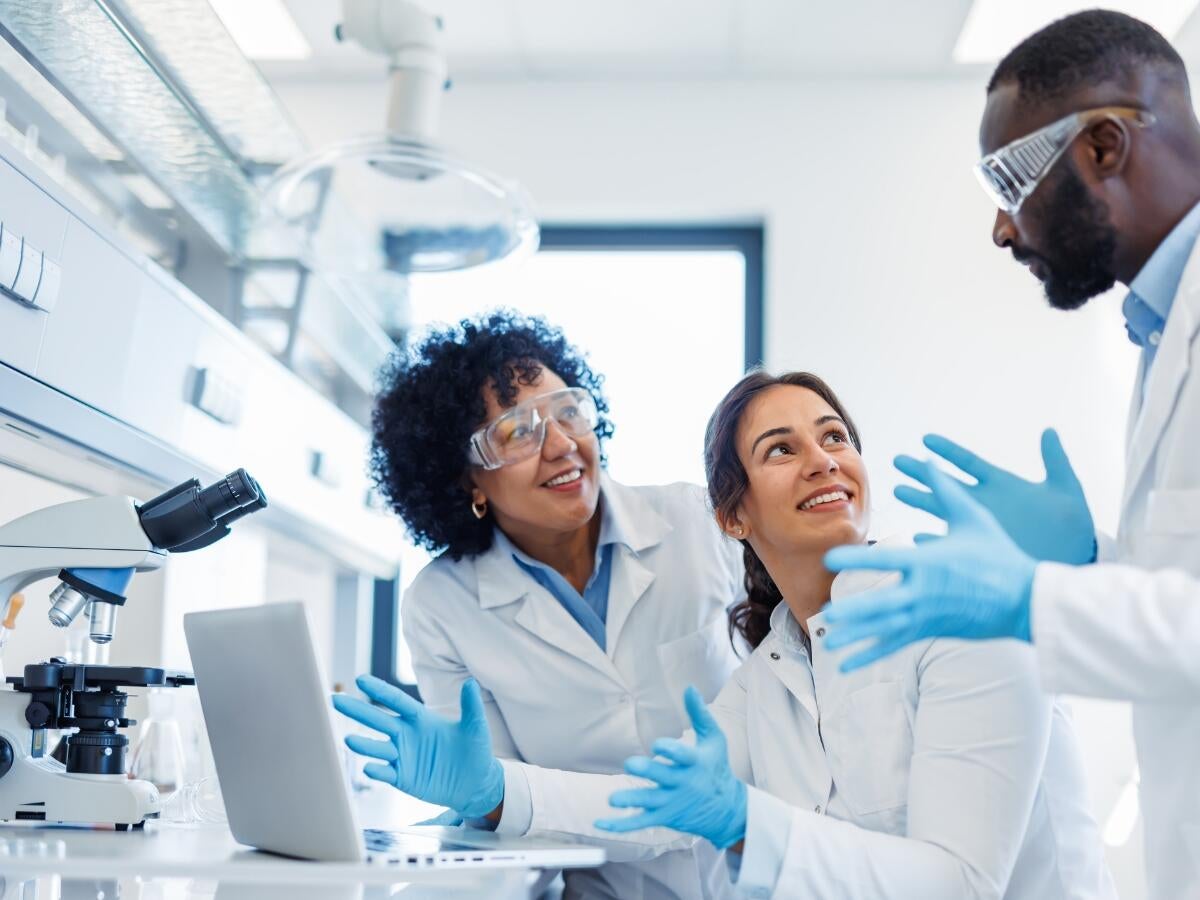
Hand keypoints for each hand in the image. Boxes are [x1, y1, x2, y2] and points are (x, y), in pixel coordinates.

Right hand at [332, 676, 503, 818]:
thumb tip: (470, 683)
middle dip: (357, 710)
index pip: (396, 701)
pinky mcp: (403, 777)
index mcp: (421, 719)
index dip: (380, 690)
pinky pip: (387, 772)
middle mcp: (407, 735)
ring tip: (348, 739)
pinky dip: (378, 770)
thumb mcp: (476, 727)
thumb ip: (471, 706)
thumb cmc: (476, 751)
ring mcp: (403, 756)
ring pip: (377, 747)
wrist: (476, 784)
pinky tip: (369, 767)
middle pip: (378, 720)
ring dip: (363, 744)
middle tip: (335, 700)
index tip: (361, 679)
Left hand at [594, 686, 746, 849]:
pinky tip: (600, 823)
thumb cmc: (716, 767)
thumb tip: (689, 687)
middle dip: (648, 772)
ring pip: (649, 803)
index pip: (683, 756)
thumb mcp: (715, 739)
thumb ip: (700, 714)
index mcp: (695, 763)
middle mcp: (683, 783)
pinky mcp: (663, 817)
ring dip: (631, 801)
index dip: (670, 750)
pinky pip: (640, 822)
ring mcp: (672, 802)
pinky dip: (621, 824)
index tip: (657, 744)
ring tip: (613, 799)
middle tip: (631, 764)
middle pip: (663, 778)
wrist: (727, 809)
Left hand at [822, 460, 1037, 671]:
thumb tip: (927, 458)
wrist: (1027, 599)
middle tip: (827, 614)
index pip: (887, 560)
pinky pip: (895, 644)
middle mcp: (926, 592)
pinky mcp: (932, 630)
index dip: (858, 559)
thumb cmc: (999, 554)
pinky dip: (870, 655)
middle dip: (856, 611)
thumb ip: (945, 490)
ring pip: (886, 629)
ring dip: (857, 636)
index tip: (831, 559)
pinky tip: (847, 665)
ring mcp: (928, 615)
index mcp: (931, 563)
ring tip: (829, 641)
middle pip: (884, 604)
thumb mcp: (974, 517)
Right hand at [895, 429, 1094, 564]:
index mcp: (1001, 484)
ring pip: (942, 509)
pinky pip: (951, 543)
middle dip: (921, 471)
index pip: (968, 462)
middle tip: (897, 460)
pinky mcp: (980, 549)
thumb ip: (1055, 460)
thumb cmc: (1074, 525)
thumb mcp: (1067, 489)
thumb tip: (1050, 429)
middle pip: (945, 483)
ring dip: (919, 500)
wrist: (1077, 560)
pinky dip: (935, 541)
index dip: (947, 450)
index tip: (925, 438)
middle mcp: (985, 502)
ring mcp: (979, 526)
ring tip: (897, 490)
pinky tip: (917, 538)